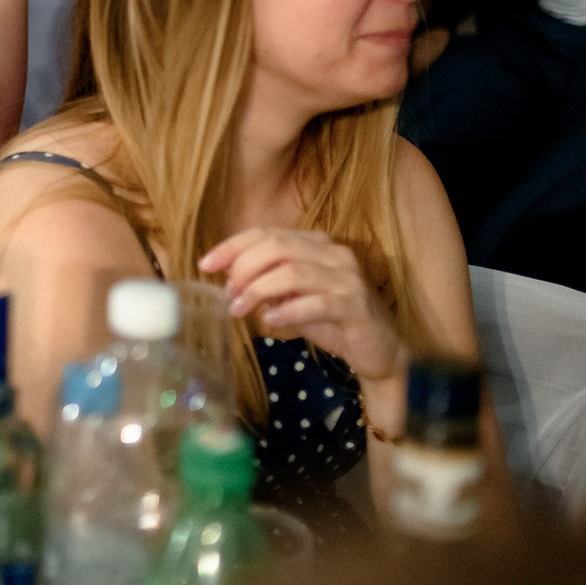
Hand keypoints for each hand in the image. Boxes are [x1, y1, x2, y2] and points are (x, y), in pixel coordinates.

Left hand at [199, 227, 405, 387]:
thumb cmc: (332, 320)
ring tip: (240, 310)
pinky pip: (315, 303)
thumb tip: (229, 280)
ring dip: (258, 291)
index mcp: (315, 243)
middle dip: (244, 268)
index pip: (266, 233)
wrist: (380, 350)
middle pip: (277, 247)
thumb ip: (267, 284)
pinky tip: (270, 321)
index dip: (232, 246)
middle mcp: (334, 253)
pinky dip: (287, 311)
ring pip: (292, 272)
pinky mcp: (357, 305)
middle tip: (227, 294)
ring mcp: (348, 278)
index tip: (205, 264)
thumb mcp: (293, 298)